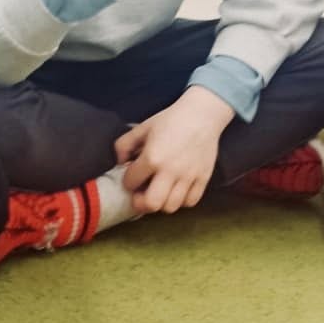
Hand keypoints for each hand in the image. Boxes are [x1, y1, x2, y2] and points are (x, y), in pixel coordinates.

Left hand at [113, 87, 233, 214]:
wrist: (202, 115)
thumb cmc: (170, 120)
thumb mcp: (141, 128)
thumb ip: (123, 145)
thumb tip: (119, 163)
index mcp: (152, 157)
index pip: (131, 182)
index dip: (127, 182)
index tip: (131, 177)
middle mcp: (171, 170)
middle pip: (151, 204)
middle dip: (141, 202)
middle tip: (140, 195)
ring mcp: (189, 176)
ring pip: (171, 207)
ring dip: (161, 203)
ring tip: (159, 192)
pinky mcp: (203, 178)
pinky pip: (190, 202)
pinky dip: (181, 201)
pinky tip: (176, 191)